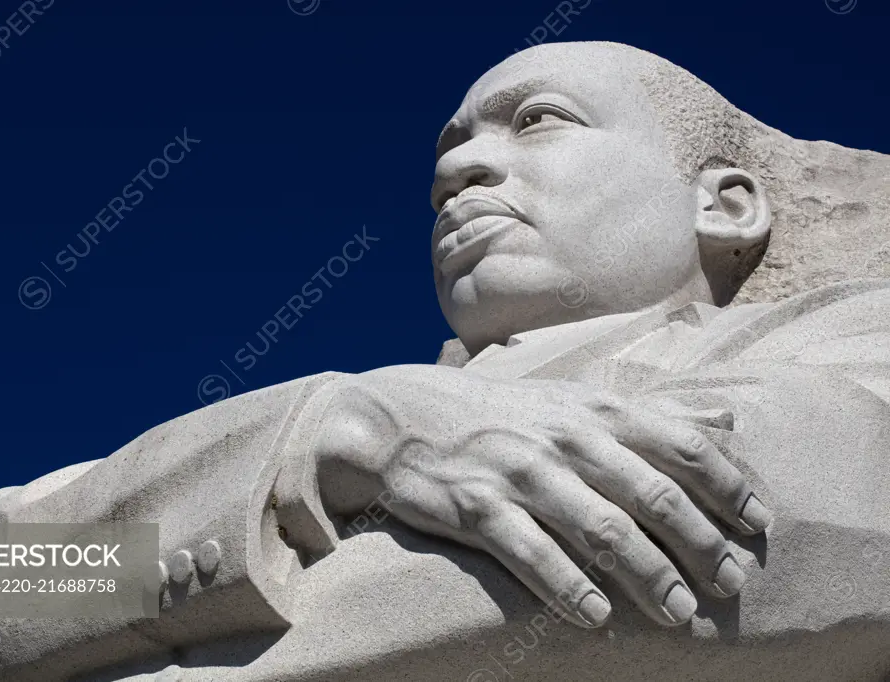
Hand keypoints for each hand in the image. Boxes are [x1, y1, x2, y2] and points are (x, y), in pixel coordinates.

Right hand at [312, 365, 771, 628]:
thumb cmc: (499, 413)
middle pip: (654, 495)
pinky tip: (597, 616)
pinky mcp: (477, 508)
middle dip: (701, 545)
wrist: (398, 417)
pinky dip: (569, 588)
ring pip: (603, 531)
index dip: (729, 486)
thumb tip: (728, 417)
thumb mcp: (573, 399)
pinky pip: (532, 555)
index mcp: (593, 410)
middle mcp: (564, 439)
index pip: (681, 445)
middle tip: (731, 584)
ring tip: (679, 614)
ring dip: (649, 578)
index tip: (760, 524)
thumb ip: (650, 413)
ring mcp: (521, 474)